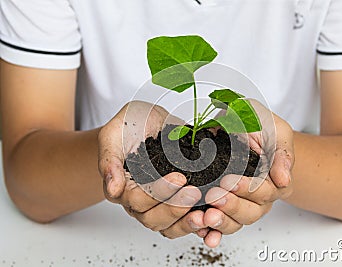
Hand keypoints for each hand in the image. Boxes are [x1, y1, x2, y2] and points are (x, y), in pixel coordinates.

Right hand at [98, 101, 206, 236]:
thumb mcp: (113, 136)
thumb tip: (113, 189)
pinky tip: (211, 219)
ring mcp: (160, 203)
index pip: (137, 201)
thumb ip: (110, 161)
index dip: (158, 193)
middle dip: (175, 208)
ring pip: (169, 226)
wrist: (149, 121)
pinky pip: (185, 220)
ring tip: (206, 215)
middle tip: (195, 193)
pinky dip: (199, 223)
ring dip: (187, 223)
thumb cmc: (129, 126)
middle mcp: (140, 201)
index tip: (179, 178)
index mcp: (122, 188)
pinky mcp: (178, 200)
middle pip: (153, 219)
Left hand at [201, 99, 294, 247]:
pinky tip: (202, 232)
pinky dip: (209, 231)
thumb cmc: (258, 123)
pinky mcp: (219, 206)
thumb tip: (284, 180)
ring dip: (220, 222)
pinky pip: (216, 225)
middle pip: (250, 213)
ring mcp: (238, 203)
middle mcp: (258, 197)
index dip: (248, 190)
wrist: (235, 119)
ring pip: (233, 222)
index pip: (265, 194)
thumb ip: (281, 154)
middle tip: (215, 196)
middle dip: (232, 206)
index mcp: (275, 183)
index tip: (230, 181)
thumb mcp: (275, 131)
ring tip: (206, 216)